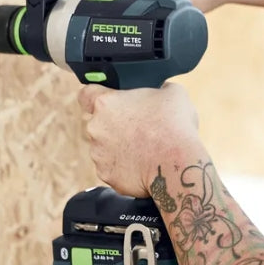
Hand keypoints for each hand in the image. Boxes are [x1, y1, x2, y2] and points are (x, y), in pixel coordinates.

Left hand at [77, 82, 200, 196]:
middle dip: (116, 124)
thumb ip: (157, 89)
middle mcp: (96, 128)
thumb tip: (160, 92)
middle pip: (100, 122)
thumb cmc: (174, 126)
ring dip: (120, 146)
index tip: (108, 101)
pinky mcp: (106, 175)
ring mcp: (98, 154)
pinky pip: (113, 167)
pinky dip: (125, 166)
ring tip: (146, 147)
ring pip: (105, 146)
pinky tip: (144, 163)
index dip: (96, 96)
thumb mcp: (172, 92)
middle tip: (141, 126)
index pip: (86, 94)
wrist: (177, 165)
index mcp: (106, 103)